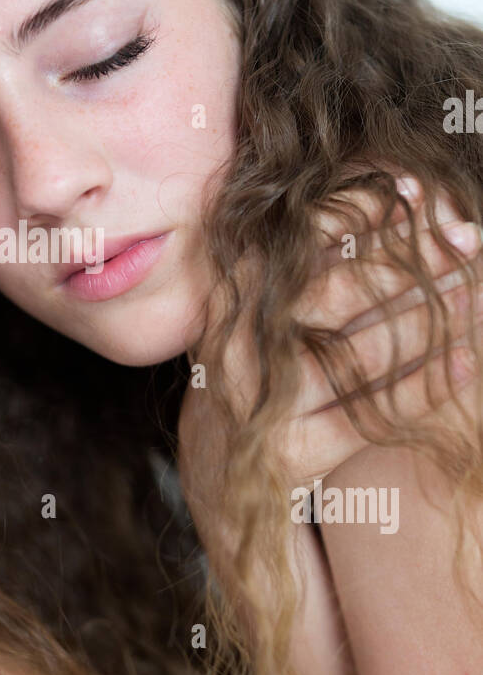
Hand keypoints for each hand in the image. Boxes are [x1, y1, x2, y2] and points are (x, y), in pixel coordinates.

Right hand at [178, 173, 482, 503]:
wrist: (217, 482)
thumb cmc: (260, 380)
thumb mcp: (262, 319)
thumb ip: (309, 269)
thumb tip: (398, 205)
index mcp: (230, 299)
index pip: (297, 241)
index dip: (361, 211)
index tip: (418, 192)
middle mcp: (237, 347)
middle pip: (335, 293)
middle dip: (410, 263)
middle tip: (467, 240)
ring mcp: (260, 402)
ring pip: (359, 353)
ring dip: (429, 320)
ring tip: (476, 292)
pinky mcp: (287, 454)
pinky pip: (371, 414)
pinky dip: (426, 386)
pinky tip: (468, 362)